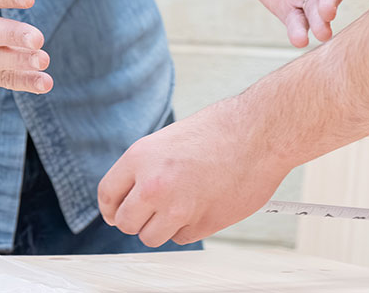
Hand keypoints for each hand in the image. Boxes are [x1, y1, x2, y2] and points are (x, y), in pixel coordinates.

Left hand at [97, 97, 292, 246]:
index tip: (118, 212)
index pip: (108, 194)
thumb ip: (148, 166)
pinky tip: (202, 206)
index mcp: (141, 157)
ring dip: (162, 227)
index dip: (112, 207)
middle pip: (127, 222)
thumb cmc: (222, 130)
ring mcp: (178, 208)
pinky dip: (189, 228)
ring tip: (181, 207)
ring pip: (151, 237)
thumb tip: (134, 193)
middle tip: (151, 212)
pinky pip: (181, 238)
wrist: (260, 133)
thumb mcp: (171, 138)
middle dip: (137, 220)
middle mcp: (154, 185)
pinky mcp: (202, 224)